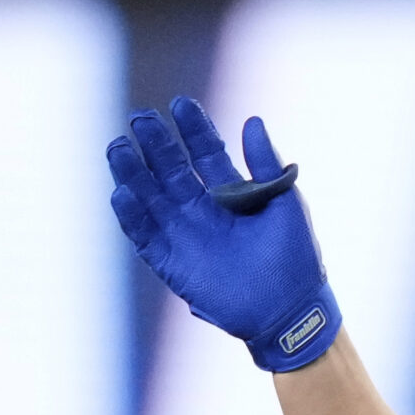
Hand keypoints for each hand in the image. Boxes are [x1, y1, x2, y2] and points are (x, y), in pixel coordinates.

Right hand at [107, 96, 341, 370]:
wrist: (291, 311)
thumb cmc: (296, 259)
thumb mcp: (285, 205)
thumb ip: (266, 165)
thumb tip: (253, 120)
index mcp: (231, 194)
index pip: (205, 153)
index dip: (193, 129)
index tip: (180, 104)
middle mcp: (203, 210)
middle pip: (171, 170)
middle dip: (155, 144)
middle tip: (140, 116)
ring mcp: (185, 236)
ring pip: (151, 198)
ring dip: (132, 173)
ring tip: (118, 147)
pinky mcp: (173, 264)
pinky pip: (145, 237)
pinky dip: (132, 216)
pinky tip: (122, 193)